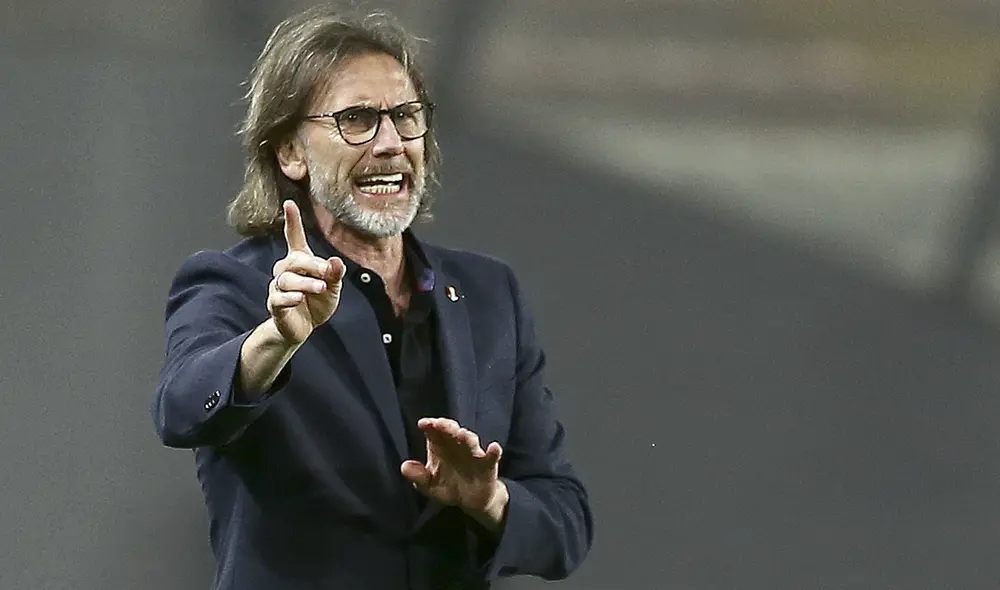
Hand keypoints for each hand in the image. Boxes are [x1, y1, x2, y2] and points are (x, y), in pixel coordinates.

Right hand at [268, 200, 345, 343]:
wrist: (303, 329)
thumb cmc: (317, 303)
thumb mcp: (332, 288)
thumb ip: (335, 275)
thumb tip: (335, 262)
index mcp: (301, 262)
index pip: (295, 238)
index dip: (293, 221)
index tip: (289, 203)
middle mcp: (286, 271)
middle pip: (294, 260)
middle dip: (312, 265)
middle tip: (327, 273)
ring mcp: (279, 287)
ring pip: (287, 279)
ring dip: (306, 283)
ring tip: (321, 288)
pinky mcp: (275, 304)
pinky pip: (278, 298)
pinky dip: (290, 298)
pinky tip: (300, 299)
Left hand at [401, 418, 508, 530]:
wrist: (470, 501)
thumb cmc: (448, 486)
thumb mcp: (428, 485)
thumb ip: (417, 476)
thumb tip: (404, 467)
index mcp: (440, 446)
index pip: (435, 432)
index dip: (430, 425)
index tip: (423, 424)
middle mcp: (457, 445)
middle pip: (452, 432)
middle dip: (447, 427)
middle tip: (441, 424)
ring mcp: (473, 454)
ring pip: (470, 441)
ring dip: (467, 437)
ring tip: (462, 434)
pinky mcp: (487, 465)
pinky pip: (491, 457)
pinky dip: (494, 451)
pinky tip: (494, 447)